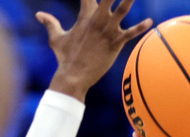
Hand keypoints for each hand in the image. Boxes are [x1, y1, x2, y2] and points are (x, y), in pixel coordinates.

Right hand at [37, 0, 152, 101]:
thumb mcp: (56, 38)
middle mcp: (97, 21)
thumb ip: (50, 23)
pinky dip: (140, 28)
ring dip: (129, 0)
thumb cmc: (64, 58)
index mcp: (84, 17)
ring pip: (122, 11)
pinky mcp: (115, 44)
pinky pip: (130, 34)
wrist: (73, 76)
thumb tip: (39, 14)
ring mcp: (107, 32)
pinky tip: (150, 22)